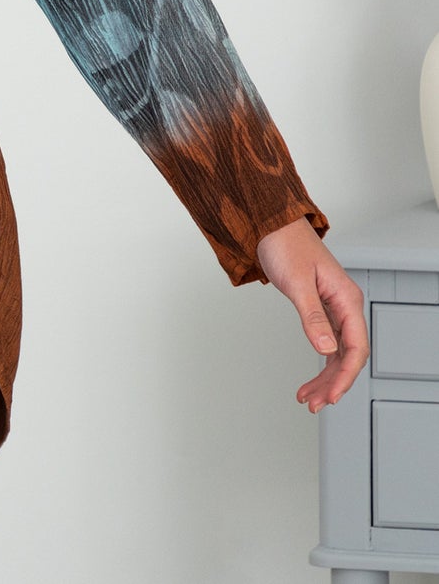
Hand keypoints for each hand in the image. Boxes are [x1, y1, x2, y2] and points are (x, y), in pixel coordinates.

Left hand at [255, 215, 367, 412]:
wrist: (270, 223)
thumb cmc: (284, 244)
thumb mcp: (296, 283)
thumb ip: (312, 316)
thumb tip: (325, 348)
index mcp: (346, 298)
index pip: (356, 347)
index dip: (345, 375)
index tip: (332, 396)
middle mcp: (344, 305)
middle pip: (347, 354)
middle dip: (332, 382)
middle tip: (315, 404)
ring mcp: (333, 307)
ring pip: (336, 352)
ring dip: (324, 377)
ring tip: (308, 398)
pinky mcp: (319, 307)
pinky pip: (325, 341)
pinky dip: (318, 361)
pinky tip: (311, 378)